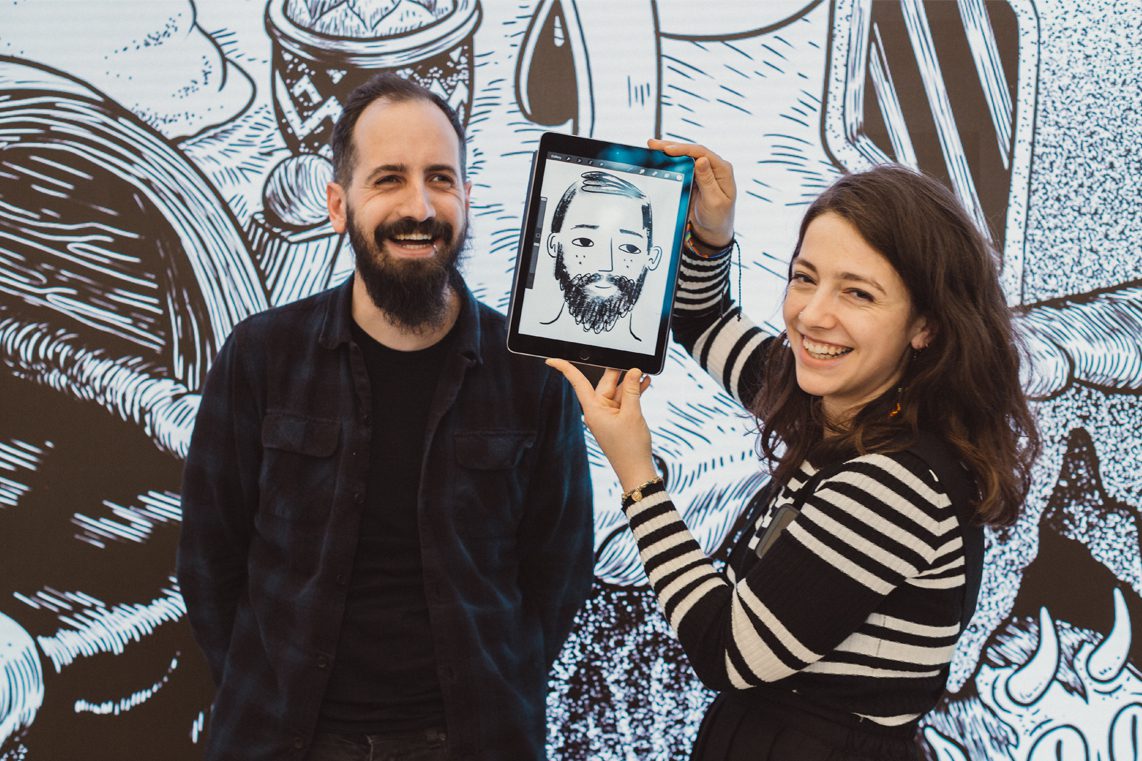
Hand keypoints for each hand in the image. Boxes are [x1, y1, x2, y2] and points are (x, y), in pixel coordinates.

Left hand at [546, 360, 659, 491]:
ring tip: (644, 372)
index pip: (577, 383)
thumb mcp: (632, 413)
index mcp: (593, 409)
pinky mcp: (617, 420)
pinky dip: (633, 393)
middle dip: (618, 372)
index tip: (551, 360)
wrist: (636, 471)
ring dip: (630, 383)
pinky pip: (623, 401)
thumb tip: (633, 371)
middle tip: (632, 360)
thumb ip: (632, 389)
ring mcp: (608, 416)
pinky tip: (644, 383)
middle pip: (604, 384)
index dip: (565, 369)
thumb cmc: (630, 447)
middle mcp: (597, 411)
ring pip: (617, 392)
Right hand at [647, 138, 735, 248]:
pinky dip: (670, 161)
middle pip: (692, 151)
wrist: (713, 231)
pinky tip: (658, 157)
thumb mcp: (714, 201)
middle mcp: (714, 167)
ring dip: (669, 151)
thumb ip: (707, 181)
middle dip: (672, 146)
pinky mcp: (695, 177)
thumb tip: (701, 160)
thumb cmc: (718, 218)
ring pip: (685, 156)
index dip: (683, 149)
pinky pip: (681, 165)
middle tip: (653, 144)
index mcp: (723, 170)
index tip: (667, 150)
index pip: (702, 153)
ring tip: (652, 146)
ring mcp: (704, 171)